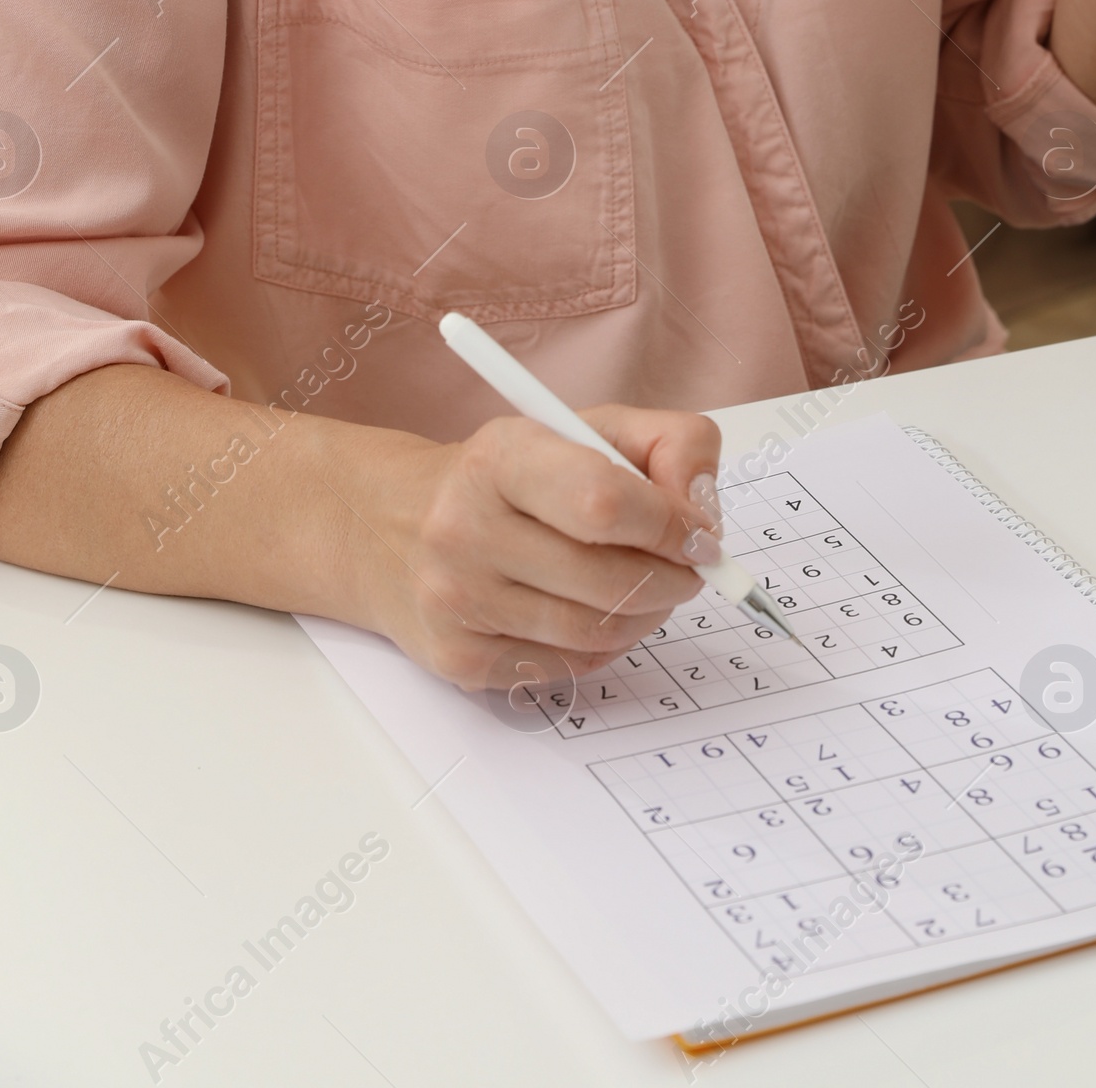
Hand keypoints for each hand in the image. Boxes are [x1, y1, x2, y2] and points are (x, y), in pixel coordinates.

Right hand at [373, 402, 721, 694]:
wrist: (391, 525)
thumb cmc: (510, 476)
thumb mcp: (588, 428)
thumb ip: (670, 445)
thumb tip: (704, 513)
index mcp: (501, 457)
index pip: (606, 501)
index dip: (671, 523)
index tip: (697, 532)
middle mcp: (465, 528)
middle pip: (612, 579)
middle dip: (674, 576)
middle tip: (687, 564)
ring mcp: (456, 602)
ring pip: (599, 631)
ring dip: (647, 613)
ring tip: (644, 584)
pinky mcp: (458, 660)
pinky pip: (569, 667)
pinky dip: (604, 644)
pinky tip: (593, 610)